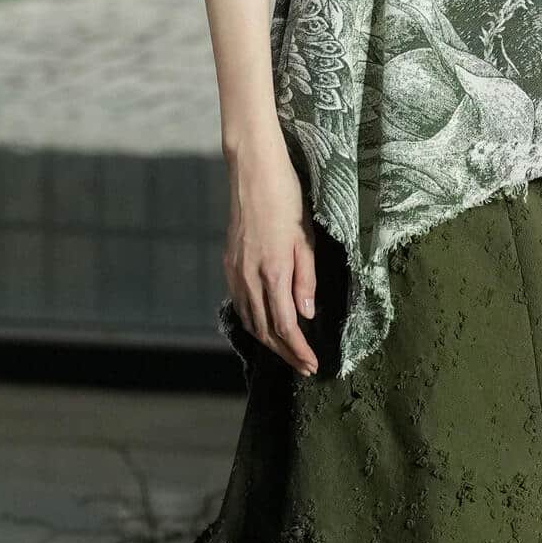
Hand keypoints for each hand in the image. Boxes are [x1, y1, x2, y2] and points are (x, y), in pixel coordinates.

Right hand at [223, 144, 319, 376]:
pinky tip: (265, 326)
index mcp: (274, 273)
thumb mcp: (307, 239)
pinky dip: (253, 322)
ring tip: (287, 353)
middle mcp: (250, 278)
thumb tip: (306, 313)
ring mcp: (235, 272)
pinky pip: (240, 304)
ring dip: (269, 342)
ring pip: (249, 321)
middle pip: (265, 331)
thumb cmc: (287, 201)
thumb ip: (306, 279)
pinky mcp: (229, 264)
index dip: (299, 350)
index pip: (286, 326)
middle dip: (285, 354)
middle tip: (303, 367)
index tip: (312, 365)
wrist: (253, 175)